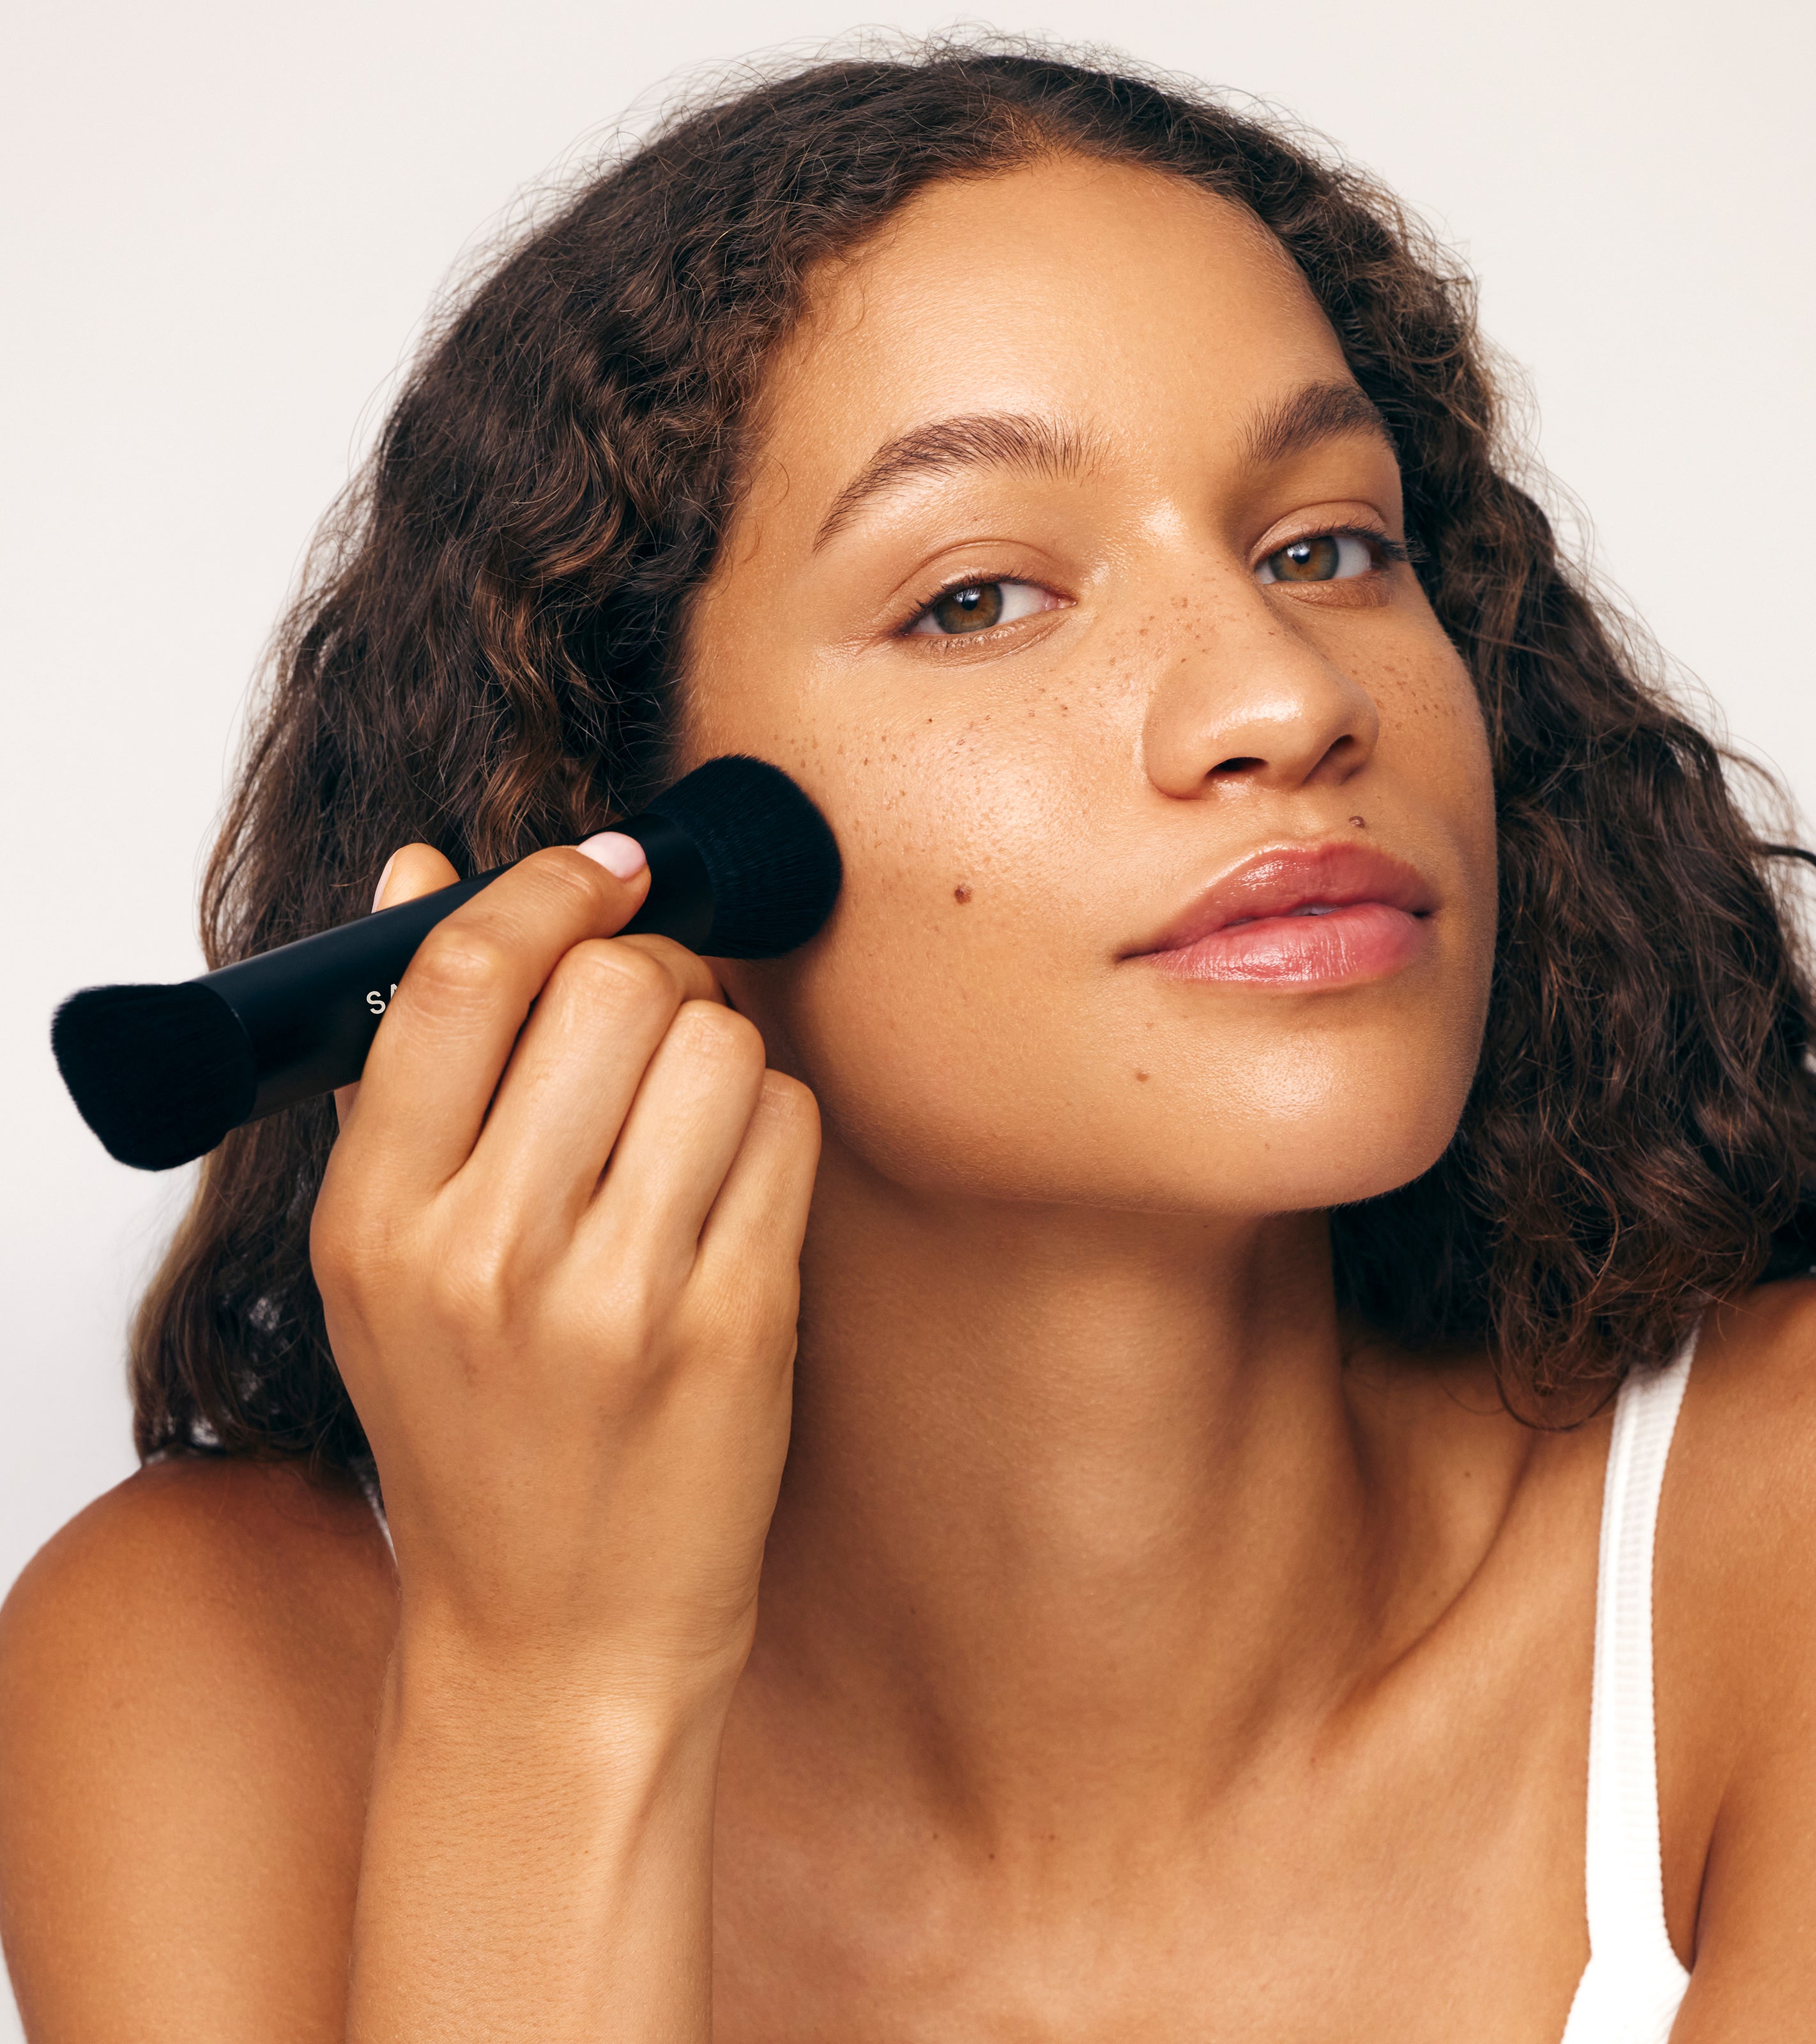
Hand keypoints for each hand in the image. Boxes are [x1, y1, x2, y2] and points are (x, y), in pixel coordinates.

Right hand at [311, 836, 818, 1707]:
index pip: (463, 977)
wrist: (555, 1638)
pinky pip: (788, 1128)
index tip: (600, 874)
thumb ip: (405, 1067)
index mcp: (377, 1224)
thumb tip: (423, 873)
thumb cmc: (475, 1440)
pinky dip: (775, 1127)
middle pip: (614, 985)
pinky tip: (737, 1187)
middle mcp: (486, 1255)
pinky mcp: (734, 1329)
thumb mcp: (385, 1266)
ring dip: (723, 1051)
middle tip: (654, 1021)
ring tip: (691, 1123)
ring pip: (720, 1042)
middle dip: (656, 973)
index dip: (546, 890)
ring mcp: (617, 1297)